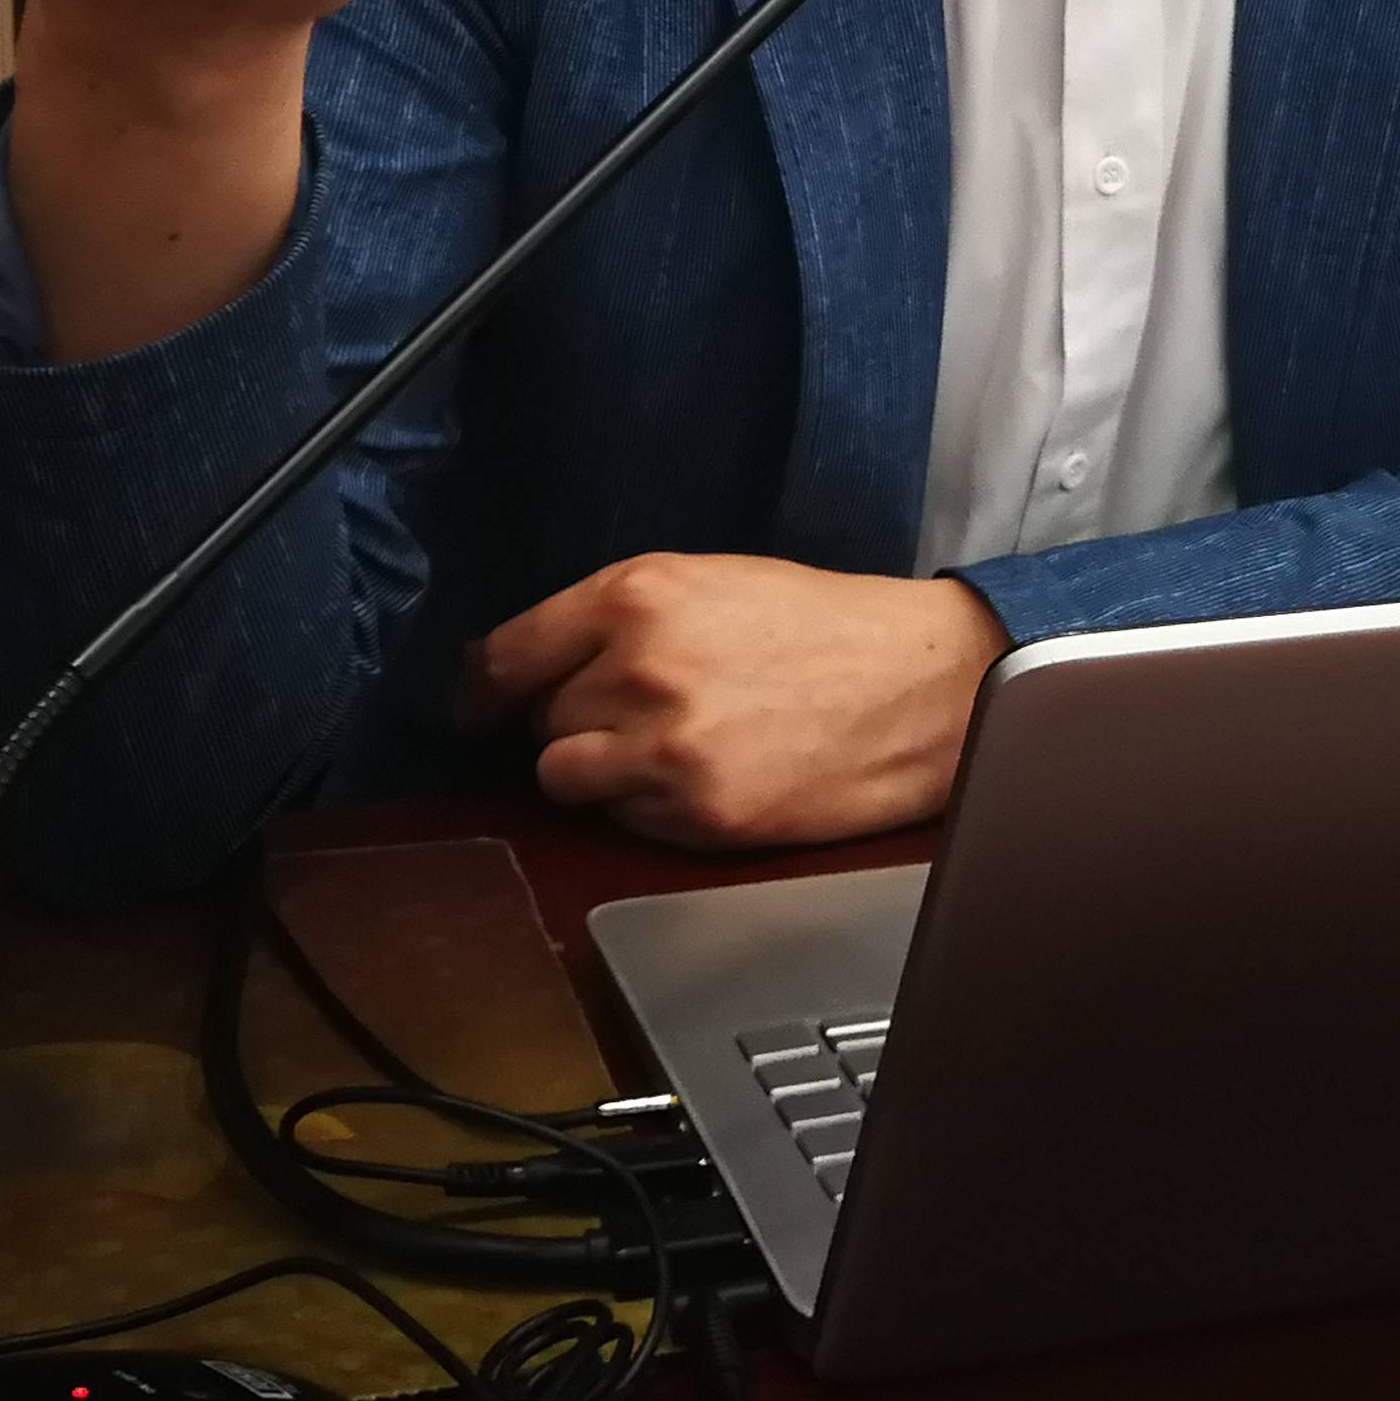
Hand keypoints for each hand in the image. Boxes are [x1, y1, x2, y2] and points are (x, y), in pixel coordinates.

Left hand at [460, 556, 1007, 849]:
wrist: (920, 685)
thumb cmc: (824, 627)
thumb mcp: (712, 582)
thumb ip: (616, 617)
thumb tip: (518, 669)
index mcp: (638, 594)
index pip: (506, 654)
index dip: (483, 688)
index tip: (479, 705)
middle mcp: (640, 668)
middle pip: (540, 717)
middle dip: (578, 717)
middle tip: (647, 709)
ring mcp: (665, 748)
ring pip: (565, 774)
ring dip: (599, 767)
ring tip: (669, 747)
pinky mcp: (697, 813)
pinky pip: (622, 818)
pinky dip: (648, 806)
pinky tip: (709, 775)